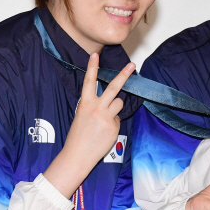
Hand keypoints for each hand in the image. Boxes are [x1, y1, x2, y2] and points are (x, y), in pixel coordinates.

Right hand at [44, 53, 135, 196]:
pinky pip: (118, 118)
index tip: (95, 55)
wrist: (78, 155)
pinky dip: (113, 122)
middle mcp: (97, 108)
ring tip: (103, 120)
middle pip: (113, 87)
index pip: (89, 82)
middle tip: (132, 64)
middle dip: (124, 75)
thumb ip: (94, 105)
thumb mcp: (81, 115)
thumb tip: (110, 102)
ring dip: (115, 108)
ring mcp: (107, 117)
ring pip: (119, 103)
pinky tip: (104, 131)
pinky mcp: (115, 126)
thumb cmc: (78, 135)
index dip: (92, 67)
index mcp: (85, 104)